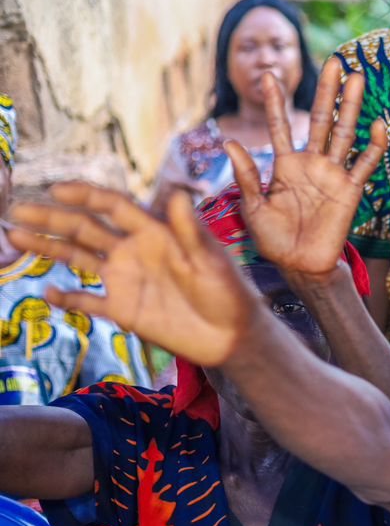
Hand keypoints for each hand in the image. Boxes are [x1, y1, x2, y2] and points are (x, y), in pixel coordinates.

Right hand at [9, 183, 258, 366]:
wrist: (233, 335)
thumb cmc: (229, 291)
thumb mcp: (211, 260)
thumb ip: (189, 230)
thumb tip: (177, 194)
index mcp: (154, 232)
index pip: (113, 206)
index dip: (86, 195)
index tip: (57, 189)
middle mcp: (134, 251)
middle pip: (86, 228)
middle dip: (51, 218)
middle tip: (17, 209)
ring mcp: (125, 279)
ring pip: (79, 257)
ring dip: (48, 247)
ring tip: (16, 236)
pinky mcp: (124, 310)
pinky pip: (88, 301)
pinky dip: (68, 298)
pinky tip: (50, 293)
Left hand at [227, 57, 386, 276]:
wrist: (300, 266)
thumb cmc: (273, 240)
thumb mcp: (252, 207)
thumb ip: (246, 175)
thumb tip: (229, 143)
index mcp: (284, 165)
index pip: (279, 126)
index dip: (275, 102)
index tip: (269, 75)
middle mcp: (311, 163)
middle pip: (320, 119)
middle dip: (326, 91)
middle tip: (334, 61)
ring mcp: (332, 174)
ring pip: (344, 133)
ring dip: (351, 107)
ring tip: (357, 78)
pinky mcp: (350, 190)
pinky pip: (364, 164)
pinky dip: (374, 146)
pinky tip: (378, 125)